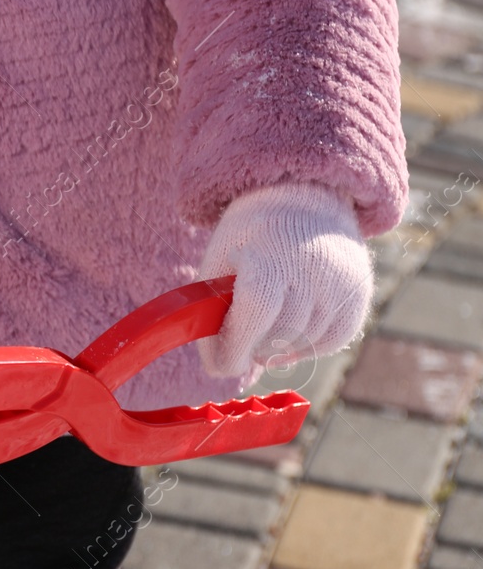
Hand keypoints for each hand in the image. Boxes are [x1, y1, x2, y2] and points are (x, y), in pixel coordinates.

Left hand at [196, 182, 372, 378]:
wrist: (301, 200)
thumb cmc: (247, 239)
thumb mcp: (218, 263)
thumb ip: (211, 313)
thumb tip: (219, 369)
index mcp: (269, 255)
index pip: (255, 313)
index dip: (236, 346)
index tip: (222, 364)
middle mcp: (311, 268)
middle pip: (280, 334)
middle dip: (254, 349)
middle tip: (240, 346)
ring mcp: (340, 282)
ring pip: (306, 342)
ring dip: (278, 349)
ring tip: (263, 332)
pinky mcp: (358, 294)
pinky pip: (332, 340)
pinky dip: (307, 346)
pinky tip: (289, 334)